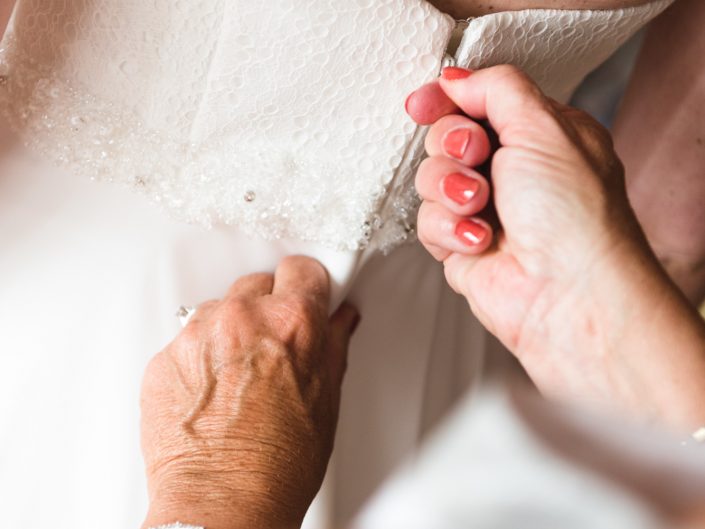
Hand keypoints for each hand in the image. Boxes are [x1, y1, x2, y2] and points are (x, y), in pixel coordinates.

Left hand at [140, 256, 359, 528]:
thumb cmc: (276, 467)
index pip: (302, 269)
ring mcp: (198, 335)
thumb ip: (333, 346)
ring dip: (231, 331)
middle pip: (257, 284)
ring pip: (219, 309)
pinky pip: (187, 339)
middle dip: (268, 308)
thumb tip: (339, 320)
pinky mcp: (164, 357)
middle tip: (273, 347)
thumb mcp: (325, 401)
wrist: (221, 505)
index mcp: (291, 324)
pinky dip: (200, 356)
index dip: (306, 285)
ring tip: (239, 378)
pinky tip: (212, 392)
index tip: (304, 294)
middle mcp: (242, 319)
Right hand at [407, 66, 704, 429]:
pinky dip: (449, 229)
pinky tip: (481, 241)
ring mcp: (485, 209)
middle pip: (446, 137)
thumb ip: (498, 89)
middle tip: (476, 157)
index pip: (479, 102)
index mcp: (540, 135)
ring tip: (482, 206)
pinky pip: (428, 221)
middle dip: (453, 146)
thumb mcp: (545, 127)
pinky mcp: (462, 244)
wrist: (568, 298)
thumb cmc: (575, 221)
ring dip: (451, 190)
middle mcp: (512, 171)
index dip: (447, 99)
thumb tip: (457, 80)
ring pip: (430, 179)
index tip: (427, 103)